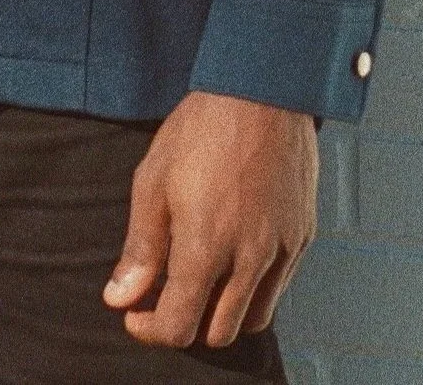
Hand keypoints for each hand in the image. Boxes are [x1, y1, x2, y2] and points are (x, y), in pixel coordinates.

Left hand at [103, 90, 317, 348]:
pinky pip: (279, 287)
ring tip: (205, 277)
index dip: (150, 330)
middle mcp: (248, 259)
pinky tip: (235, 255)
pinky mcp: (302, 236)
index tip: (137, 314)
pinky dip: (255, 288)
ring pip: (254, 318)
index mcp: (205, 248)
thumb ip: (140, 247)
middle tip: (168, 295)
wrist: (261, 89)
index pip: (179, 327)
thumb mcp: (153, 180)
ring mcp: (281, 250)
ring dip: (224, 311)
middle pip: (218, 333)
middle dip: (188, 323)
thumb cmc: (204, 127)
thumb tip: (120, 296)